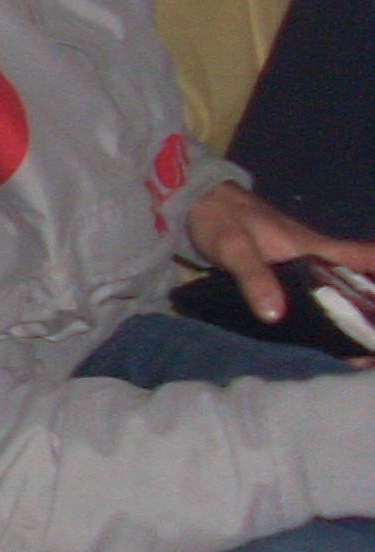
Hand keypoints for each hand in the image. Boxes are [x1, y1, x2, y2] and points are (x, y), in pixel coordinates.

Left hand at [185, 182, 374, 324]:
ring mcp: (297, 263)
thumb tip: (276, 315)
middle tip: (368, 342)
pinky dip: (317, 308)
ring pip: (333, 288)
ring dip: (344, 311)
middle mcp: (313, 256)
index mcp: (313, 247)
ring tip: (354, 350)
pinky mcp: (279, 271)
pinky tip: (313, 335)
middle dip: (367, 307)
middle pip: (355, 280)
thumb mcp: (235, 248)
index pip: (364, 256)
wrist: (195, 201)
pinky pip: (308, 291)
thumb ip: (255, 277)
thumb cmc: (220, 218)